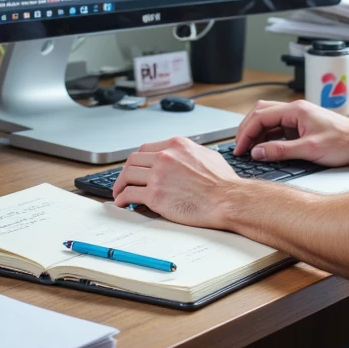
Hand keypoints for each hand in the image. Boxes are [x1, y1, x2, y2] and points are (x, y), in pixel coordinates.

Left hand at [112, 136, 237, 225]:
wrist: (228, 199)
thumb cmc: (223, 183)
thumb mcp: (208, 156)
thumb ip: (191, 154)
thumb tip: (187, 157)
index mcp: (176, 145)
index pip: (146, 148)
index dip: (138, 160)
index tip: (137, 168)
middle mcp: (165, 156)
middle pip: (133, 160)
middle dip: (126, 171)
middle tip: (124, 181)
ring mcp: (158, 175)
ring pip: (128, 175)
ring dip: (120, 184)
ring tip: (120, 192)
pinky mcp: (155, 195)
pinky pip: (130, 194)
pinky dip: (122, 198)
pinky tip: (123, 202)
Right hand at [233, 99, 348, 166]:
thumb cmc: (344, 142)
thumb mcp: (310, 150)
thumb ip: (281, 151)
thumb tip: (258, 152)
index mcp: (296, 111)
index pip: (260, 116)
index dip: (246, 133)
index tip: (239, 148)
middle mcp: (296, 110)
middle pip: (261, 113)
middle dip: (247, 129)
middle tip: (240, 147)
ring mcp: (299, 117)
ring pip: (269, 119)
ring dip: (257, 133)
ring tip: (250, 149)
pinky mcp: (303, 126)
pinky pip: (279, 127)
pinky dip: (268, 136)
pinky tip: (265, 148)